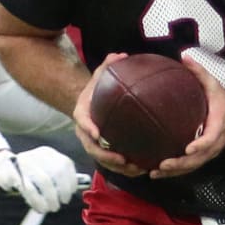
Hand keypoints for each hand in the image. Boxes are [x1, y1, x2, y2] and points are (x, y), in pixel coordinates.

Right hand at [0, 147, 77, 212]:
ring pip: (44, 181)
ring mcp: (25, 162)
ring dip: (50, 198)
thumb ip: (58, 178)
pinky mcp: (14, 172)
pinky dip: (37, 201)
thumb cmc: (29, 174)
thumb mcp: (44, 170)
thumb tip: (75, 189)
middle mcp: (38, 155)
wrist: (1, 169)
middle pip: (57, 172)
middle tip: (60, 204)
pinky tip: (39, 207)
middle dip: (62, 192)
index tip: (69, 195)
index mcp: (48, 153)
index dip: (71, 182)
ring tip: (50, 208)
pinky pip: (28, 189)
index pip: (66, 164)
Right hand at [72, 53, 147, 176]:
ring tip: (137, 169)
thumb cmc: (97, 89)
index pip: (82, 121)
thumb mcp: (100, 75)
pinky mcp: (105, 151)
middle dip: (107, 157)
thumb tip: (121, 55)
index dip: (88, 128)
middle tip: (122, 159)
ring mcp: (95, 144)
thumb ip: (108, 66)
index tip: (98, 134)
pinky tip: (143, 169)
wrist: (91, 103)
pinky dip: (126, 168)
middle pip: (93, 148)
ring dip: (119, 167)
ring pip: (104, 160)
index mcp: (82, 113)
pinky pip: (114, 163)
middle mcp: (86, 132)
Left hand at [151, 54, 224, 178]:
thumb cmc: (220, 98)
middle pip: (199, 158)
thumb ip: (199, 71)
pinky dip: (174, 171)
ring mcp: (209, 151)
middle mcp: (214, 142)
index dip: (200, 145)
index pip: (211, 138)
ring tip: (154, 172)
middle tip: (163, 164)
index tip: (187, 149)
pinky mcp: (202, 155)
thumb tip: (184, 57)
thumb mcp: (213, 83)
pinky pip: (189, 166)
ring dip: (174, 172)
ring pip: (193, 166)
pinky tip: (156, 172)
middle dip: (182, 164)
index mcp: (218, 124)